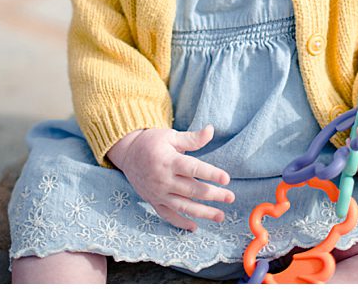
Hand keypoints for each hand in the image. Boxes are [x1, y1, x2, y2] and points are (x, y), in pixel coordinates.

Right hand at [105, 126, 233, 230]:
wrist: (126, 153)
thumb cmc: (152, 142)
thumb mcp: (170, 136)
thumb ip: (192, 138)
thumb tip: (211, 130)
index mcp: (168, 161)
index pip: (193, 169)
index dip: (210, 174)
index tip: (226, 178)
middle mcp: (163, 179)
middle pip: (192, 190)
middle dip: (213, 195)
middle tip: (230, 197)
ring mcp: (157, 192)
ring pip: (183, 206)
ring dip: (203, 213)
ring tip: (220, 216)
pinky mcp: (153, 200)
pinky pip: (167, 215)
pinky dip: (180, 223)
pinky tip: (195, 227)